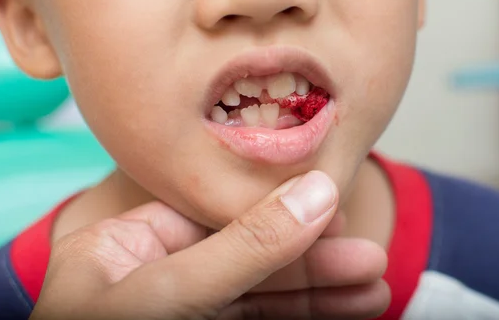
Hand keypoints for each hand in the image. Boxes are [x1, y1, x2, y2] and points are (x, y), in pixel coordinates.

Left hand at [30, 171, 389, 319]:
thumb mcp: (171, 295)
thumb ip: (244, 246)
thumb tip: (316, 192)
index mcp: (124, 248)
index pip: (215, 213)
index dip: (279, 211)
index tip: (334, 211)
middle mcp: (152, 279)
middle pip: (248, 256)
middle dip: (314, 262)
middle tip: (369, 260)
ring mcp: (181, 316)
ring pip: (261, 298)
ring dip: (320, 296)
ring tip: (374, 290)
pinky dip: (302, 317)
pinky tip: (341, 311)